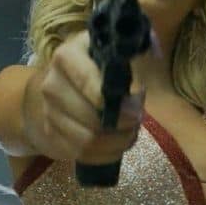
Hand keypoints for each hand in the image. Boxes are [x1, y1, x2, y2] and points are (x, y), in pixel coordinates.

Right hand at [38, 30, 143, 163]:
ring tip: (130, 133)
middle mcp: (52, 84)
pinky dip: (106, 154)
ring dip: (117, 142)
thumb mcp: (113, 51)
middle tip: (137, 120)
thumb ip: (136, 49)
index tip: (134, 107)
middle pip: (90, 118)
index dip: (112, 100)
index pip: (87, 81)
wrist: (61, 83)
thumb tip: (156, 54)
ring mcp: (49, 111)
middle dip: (122, 125)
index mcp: (67, 57)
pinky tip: (117, 145)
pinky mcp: (51, 135)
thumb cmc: (97, 65)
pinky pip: (82, 155)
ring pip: (87, 141)